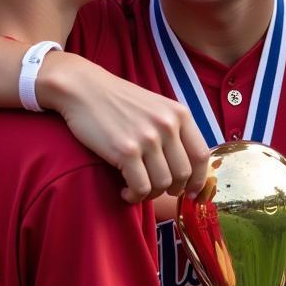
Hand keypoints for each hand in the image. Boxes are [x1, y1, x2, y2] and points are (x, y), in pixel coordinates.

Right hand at [39, 52, 209, 202]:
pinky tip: (125, 190)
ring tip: (137, 189)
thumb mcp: (156, 107)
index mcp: (179, 114)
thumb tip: (188, 169)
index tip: (193, 193)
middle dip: (172, 190)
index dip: (200, 180)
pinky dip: (134, 196)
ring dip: (150, 195)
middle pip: (183, 174)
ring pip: (162, 184)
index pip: (202, 155)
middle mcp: (168, 125)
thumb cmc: (118, 101)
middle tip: (157, 190)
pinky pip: (141, 188)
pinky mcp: (125, 150)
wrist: (83, 88)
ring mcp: (147, 138)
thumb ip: (174, 130)